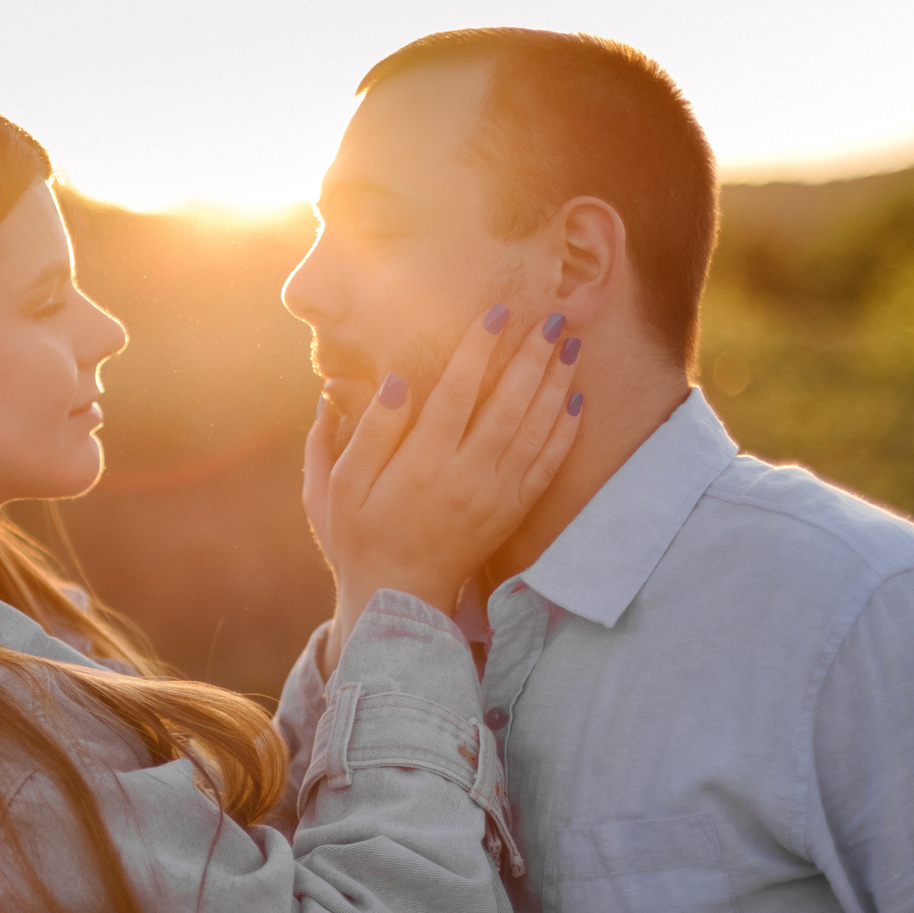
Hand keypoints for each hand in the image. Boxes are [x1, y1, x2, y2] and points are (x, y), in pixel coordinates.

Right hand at [305, 305, 583, 658]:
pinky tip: (576, 403)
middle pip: (508, 405)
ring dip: (556, 385)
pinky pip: (546, 467)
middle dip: (532, 357)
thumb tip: (391, 381)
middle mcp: (465, 477)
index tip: (498, 312)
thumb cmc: (358, 537)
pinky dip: (564, 434)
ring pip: (534, 431)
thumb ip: (363, 433)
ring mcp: (494, 496)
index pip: (456, 394)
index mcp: (420, 464)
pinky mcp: (511, 513)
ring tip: (571, 346)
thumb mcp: (337, 487)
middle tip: (554, 316)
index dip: (478, 350)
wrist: (397, 600)